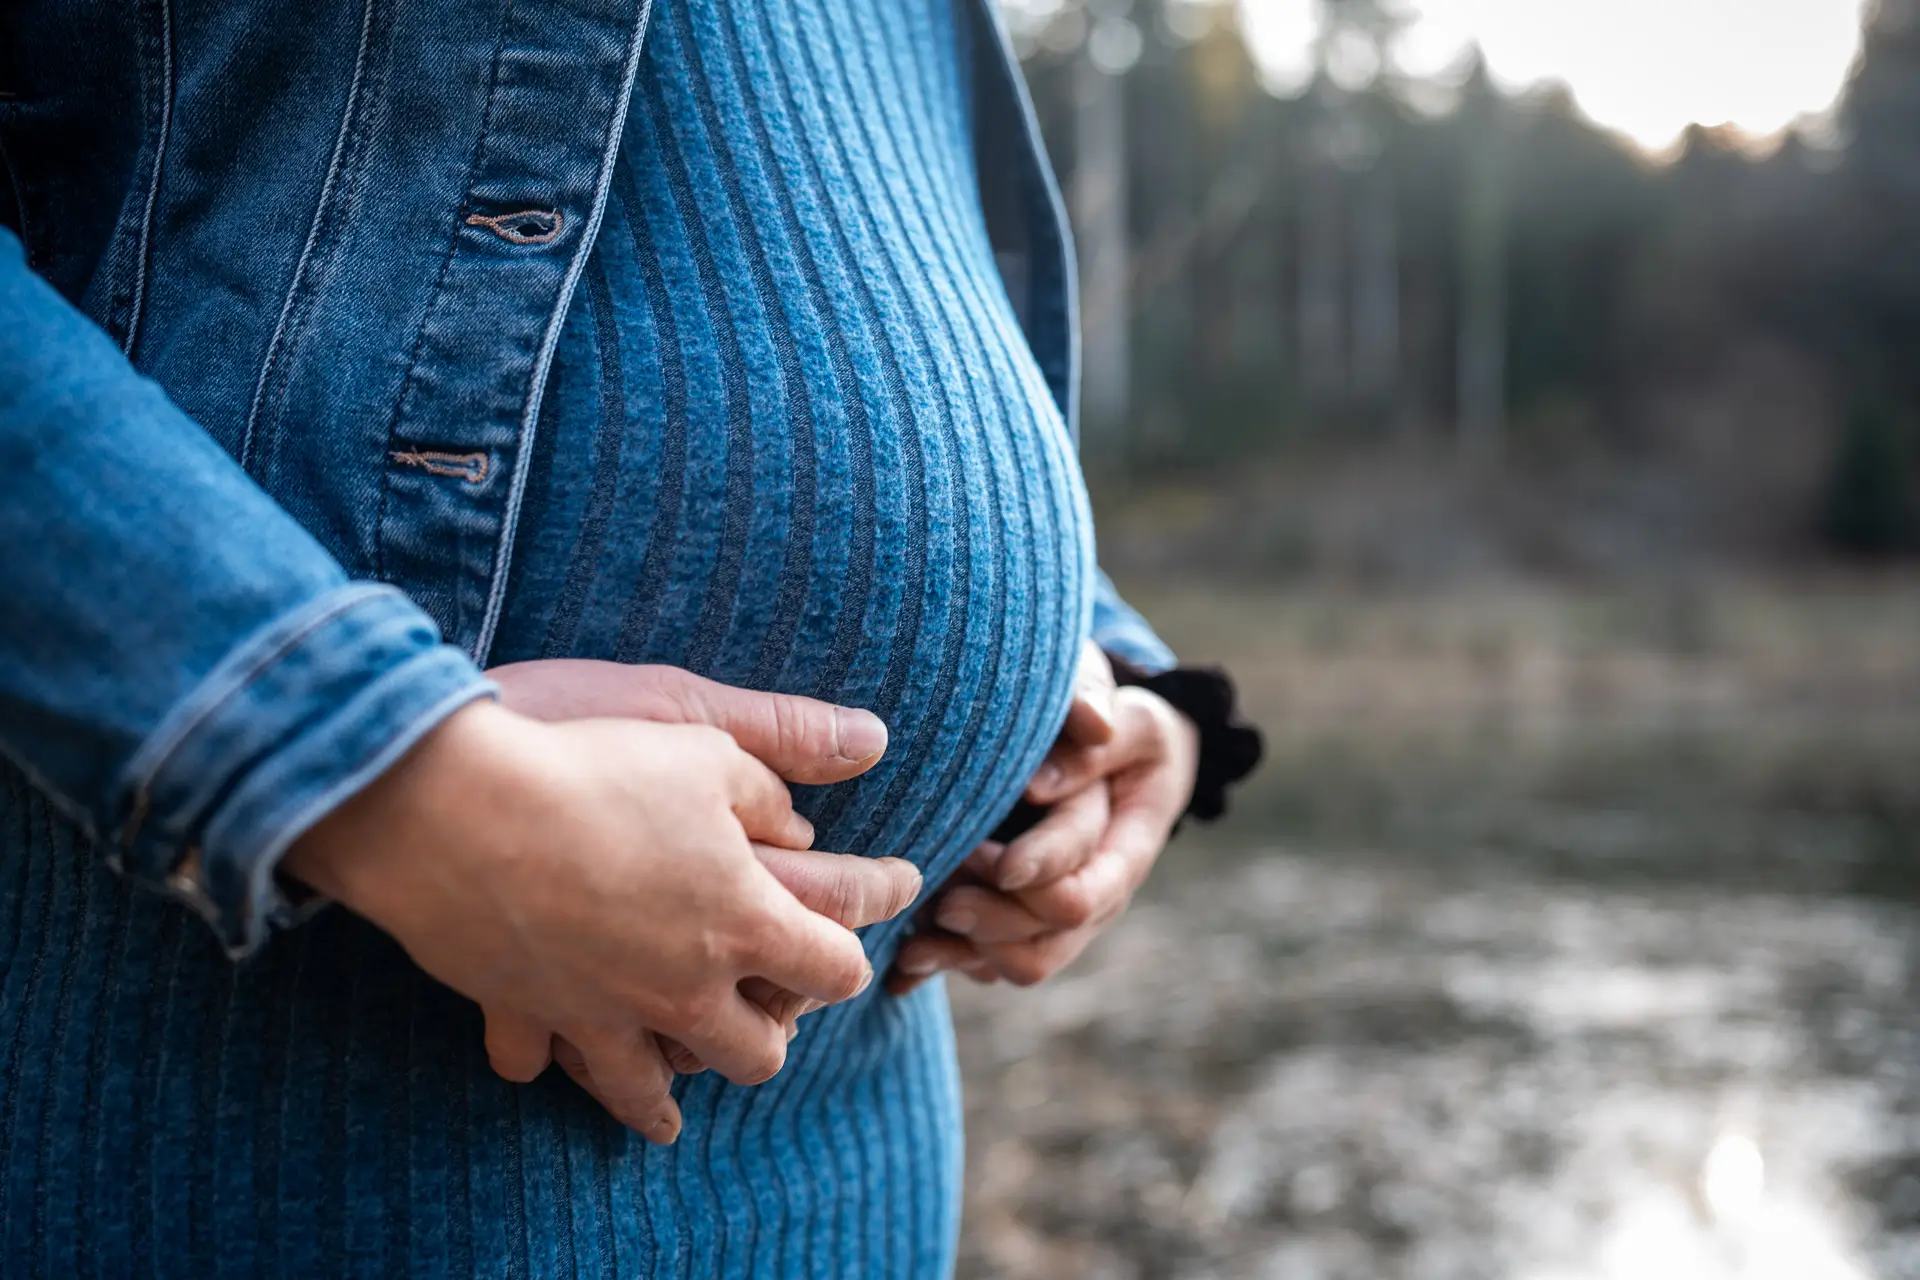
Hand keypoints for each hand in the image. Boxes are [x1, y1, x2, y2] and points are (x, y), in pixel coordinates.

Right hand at [480, 661, 918, 1108]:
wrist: (457, 807)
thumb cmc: (594, 767)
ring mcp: (600, 1013)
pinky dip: (547, 1061)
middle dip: (769, 1036)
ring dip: (666, 1095)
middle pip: (754, 1054)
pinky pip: (539, 1065)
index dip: (849, 957)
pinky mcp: (523, 1014)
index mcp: (743, 922)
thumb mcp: (708, 743)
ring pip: (649, 1091)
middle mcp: (680, 987)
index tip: (849, 946)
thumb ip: (781, 766)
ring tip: (668, 1106)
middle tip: (763, 1017)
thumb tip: (835, 780)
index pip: (832, 968)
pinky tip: (549, 1057)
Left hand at [889, 645, 1198, 992]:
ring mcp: (1057, 918)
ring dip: (965, 949)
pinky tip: (904, 956)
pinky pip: (986, 964)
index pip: (1086, 888)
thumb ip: (1105, 713)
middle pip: (1047, 937)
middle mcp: (1096, 896)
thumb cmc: (1122, 731)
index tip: (994, 859)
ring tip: (917, 925)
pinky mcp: (1021, 926)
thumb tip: (1089, 728)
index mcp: (1126, 851)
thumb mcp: (1131, 715)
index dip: (1039, 874)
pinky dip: (945, 962)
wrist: (1119, 761)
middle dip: (991, 918)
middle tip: (939, 893)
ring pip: (1019, 963)